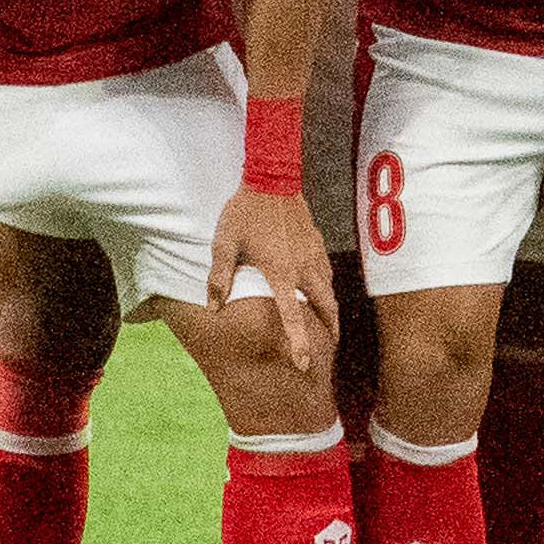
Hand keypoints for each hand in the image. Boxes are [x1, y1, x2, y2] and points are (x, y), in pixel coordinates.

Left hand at [210, 187, 340, 375]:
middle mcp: (303, 268)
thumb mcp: (224, 244)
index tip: (304, 365)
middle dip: (330, 329)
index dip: (299, 343)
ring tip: (326, 321)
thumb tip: (213, 308)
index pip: (292, 316)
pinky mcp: (317, 242)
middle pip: (326, 307)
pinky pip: (327, 272)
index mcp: (280, 272)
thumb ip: (219, 278)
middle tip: (329, 346)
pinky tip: (318, 287)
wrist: (272, 178)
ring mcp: (314, 254)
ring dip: (329, 308)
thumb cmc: (244, 212)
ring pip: (329, 289)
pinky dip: (326, 287)